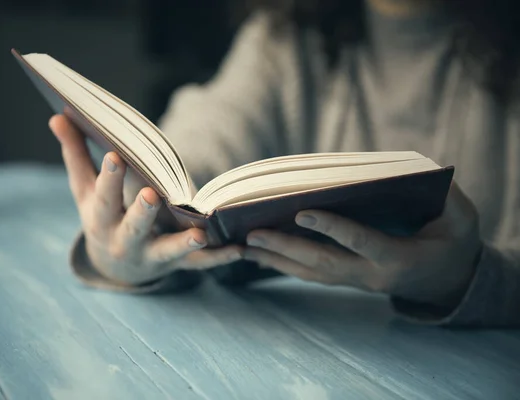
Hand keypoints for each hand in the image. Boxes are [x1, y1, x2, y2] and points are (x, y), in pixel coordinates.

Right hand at [49, 114, 241, 284]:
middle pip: (134, 226)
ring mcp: (151, 254)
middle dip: (142, 212)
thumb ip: (76, 154)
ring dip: (184, 243)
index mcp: (101, 218)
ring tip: (200, 234)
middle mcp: (125, 239)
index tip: (115, 154)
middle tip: (151, 195)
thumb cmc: (102, 217)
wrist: (116, 267)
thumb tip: (57, 116)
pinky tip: (238, 249)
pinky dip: (218, 258)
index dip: (109, 177)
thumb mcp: (85, 190)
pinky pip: (198, 264)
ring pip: (168, 250)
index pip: (104, 196)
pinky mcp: (176, 264)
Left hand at [244, 182, 481, 308]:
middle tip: (253, 234)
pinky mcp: (347, 279)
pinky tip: (260, 255)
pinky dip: (284, 264)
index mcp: (399, 259)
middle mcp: (372, 275)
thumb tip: (418, 171)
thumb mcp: (462, 219)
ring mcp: (357, 281)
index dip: (333, 228)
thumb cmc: (455, 242)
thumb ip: (447, 198)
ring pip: (312, 273)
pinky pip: (312, 274)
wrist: (447, 280)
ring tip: (244, 246)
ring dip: (277, 260)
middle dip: (288, 249)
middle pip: (324, 263)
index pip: (362, 243)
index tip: (302, 211)